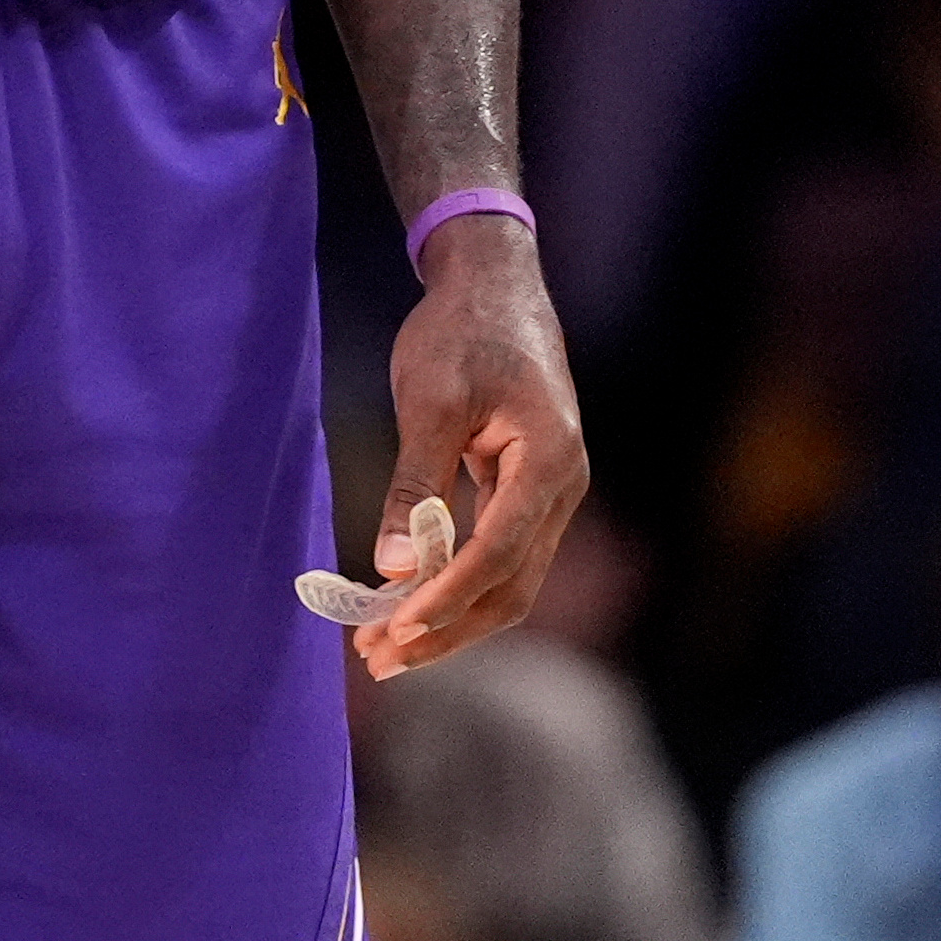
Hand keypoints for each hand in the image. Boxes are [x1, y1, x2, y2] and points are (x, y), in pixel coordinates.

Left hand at [353, 212, 583, 679]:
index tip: (394, 628)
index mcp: (549, 462)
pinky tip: (407, 601)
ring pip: (508, 581)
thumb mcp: (430, 401)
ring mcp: (550, 493)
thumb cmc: (462, 331)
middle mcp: (562, 488)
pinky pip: (498, 555)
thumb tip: (392, 564)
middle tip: (377, 659)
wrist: (494, 282)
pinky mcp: (527, 491)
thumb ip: (415, 484)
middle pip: (510, 587)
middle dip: (445, 629)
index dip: (447, 598)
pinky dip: (455, 583)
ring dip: (449, 618)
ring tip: (383, 648)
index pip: (499, 554)